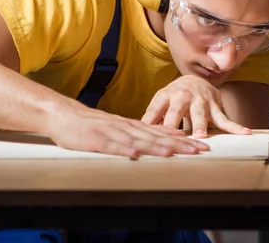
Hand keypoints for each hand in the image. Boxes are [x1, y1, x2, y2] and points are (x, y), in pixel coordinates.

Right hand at [45, 104, 208, 158]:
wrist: (65, 115)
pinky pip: (110, 146)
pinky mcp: (95, 139)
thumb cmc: (96, 124)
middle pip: (157, 137)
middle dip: (179, 144)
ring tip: (172, 152)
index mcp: (136, 126)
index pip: (164, 134)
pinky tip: (133, 154)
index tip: (203, 146)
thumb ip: (146, 132)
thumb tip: (172, 136)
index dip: (184, 141)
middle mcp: (128, 128)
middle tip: (199, 150)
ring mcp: (112, 133)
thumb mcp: (125, 126)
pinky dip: (122, 150)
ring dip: (155, 147)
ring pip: (137, 140)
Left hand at [141, 75, 250, 137]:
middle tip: (170, 135)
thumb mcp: (160, 103)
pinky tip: (245, 132)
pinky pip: (225, 118)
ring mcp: (201, 101)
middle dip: (174, 122)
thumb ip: (151, 118)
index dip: (152, 122)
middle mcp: (183, 97)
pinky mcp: (215, 107)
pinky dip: (235, 126)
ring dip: (200, 125)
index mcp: (166, 96)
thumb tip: (137, 134)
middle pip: (177, 111)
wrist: (195, 80)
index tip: (149, 136)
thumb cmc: (173, 96)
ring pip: (200, 115)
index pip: (156, 110)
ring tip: (201, 136)